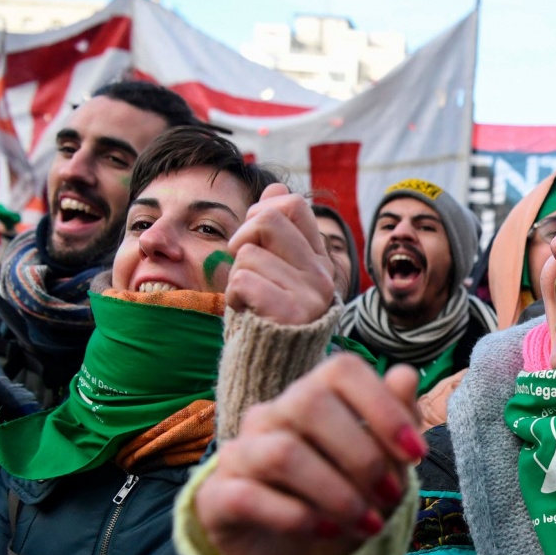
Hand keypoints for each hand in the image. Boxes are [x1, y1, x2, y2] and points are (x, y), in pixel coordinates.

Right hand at [195, 355, 427, 554]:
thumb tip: (404, 375)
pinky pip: (247, 495)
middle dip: (361, 455)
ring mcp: (240, 453)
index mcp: (314, 396)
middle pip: (309, 402)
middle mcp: (272, 415)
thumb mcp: (385, 470)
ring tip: (368, 524)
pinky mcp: (216, 497)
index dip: (383, 406)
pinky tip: (328, 531)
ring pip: (281, 452)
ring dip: (336, 492)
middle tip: (391, 496)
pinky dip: (296, 516)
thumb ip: (395, 424)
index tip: (416, 453)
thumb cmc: (346, 505)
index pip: (342, 369)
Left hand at [225, 183, 335, 325]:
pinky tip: (247, 312)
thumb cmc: (266, 315)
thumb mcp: (274, 268)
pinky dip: (233, 297)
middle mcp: (322, 274)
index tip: (254, 238)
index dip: (261, 211)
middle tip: (243, 267)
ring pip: (247, 254)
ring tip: (250, 301)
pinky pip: (242, 280)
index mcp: (320, 260)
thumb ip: (277, 231)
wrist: (269, 368)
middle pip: (267, 218)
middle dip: (241, 238)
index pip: (293, 204)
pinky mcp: (291, 312)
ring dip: (235, 277)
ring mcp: (311, 294)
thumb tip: (275, 186)